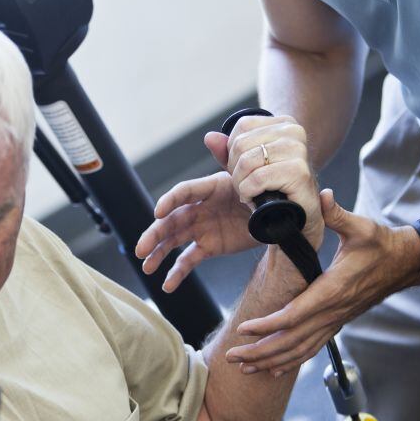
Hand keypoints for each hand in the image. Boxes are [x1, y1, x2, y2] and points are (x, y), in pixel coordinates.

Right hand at [135, 116, 323, 291]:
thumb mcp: (247, 175)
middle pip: (171, 220)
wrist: (279, 215)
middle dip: (155, 235)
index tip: (158, 213)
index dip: (169, 201)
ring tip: (146, 267)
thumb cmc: (262, 190)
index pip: (183, 193)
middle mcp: (200, 208)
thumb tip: (211, 136)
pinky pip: (190, 259)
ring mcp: (202, 228)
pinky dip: (178, 272)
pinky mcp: (209, 246)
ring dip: (159, 254)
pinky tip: (168, 285)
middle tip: (140, 249)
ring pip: (175, 241)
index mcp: (208, 188)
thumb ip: (228, 158)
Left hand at [226, 190, 419, 375]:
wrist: (405, 263)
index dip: (268, 325)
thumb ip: (336, 214)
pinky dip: (291, 361)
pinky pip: (312, 348)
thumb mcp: (360, 226)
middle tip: (232, 356)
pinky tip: (274, 368)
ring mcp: (335, 320)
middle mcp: (332, 311)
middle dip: (260, 350)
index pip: (295, 315)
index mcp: (333, 290)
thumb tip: (321, 196)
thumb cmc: (381, 244)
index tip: (245, 329)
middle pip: (291, 340)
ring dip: (270, 361)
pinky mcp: (337, 323)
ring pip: (299, 350)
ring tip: (244, 367)